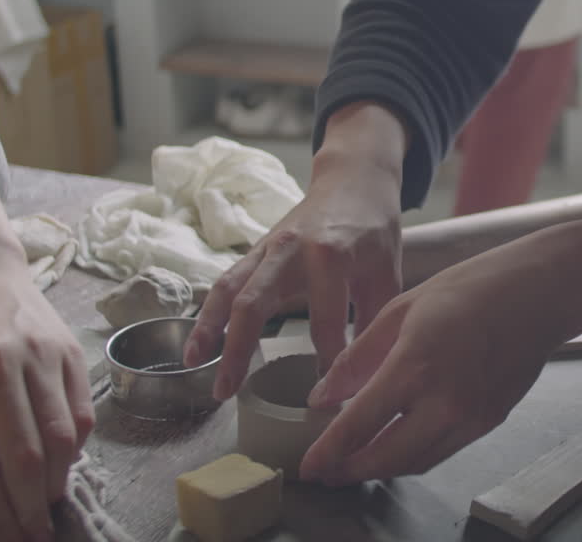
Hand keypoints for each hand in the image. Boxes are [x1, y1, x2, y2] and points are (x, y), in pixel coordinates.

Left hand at [0, 258, 94, 541]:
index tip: (1, 538)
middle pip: (25, 455)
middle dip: (29, 507)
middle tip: (31, 535)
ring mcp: (40, 354)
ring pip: (60, 436)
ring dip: (57, 481)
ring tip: (47, 503)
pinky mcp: (70, 349)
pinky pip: (82, 410)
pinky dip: (75, 445)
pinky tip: (62, 461)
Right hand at [185, 147, 402, 398]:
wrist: (354, 183)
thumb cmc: (375, 232)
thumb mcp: (387, 275)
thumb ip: (375, 323)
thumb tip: (365, 375)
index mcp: (332, 257)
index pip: (326, 323)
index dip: (327, 364)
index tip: (327, 398)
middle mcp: (291, 251)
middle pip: (255, 304)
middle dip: (237, 349)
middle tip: (227, 392)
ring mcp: (267, 248)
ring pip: (228, 289)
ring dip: (208, 328)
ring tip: (194, 366)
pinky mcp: (256, 251)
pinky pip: (225, 281)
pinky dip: (208, 311)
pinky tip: (198, 342)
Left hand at [297, 235, 579, 483]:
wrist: (539, 294)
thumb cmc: (472, 288)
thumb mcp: (401, 309)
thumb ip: (358, 357)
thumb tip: (324, 395)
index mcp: (415, 365)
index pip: (358, 425)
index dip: (328, 453)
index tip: (308, 467)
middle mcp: (444, 401)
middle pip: (385, 459)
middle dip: (350, 471)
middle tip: (328, 471)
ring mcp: (471, 417)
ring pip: (415, 463)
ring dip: (382, 468)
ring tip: (357, 461)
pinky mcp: (489, 422)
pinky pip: (442, 452)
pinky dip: (414, 456)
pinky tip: (397, 443)